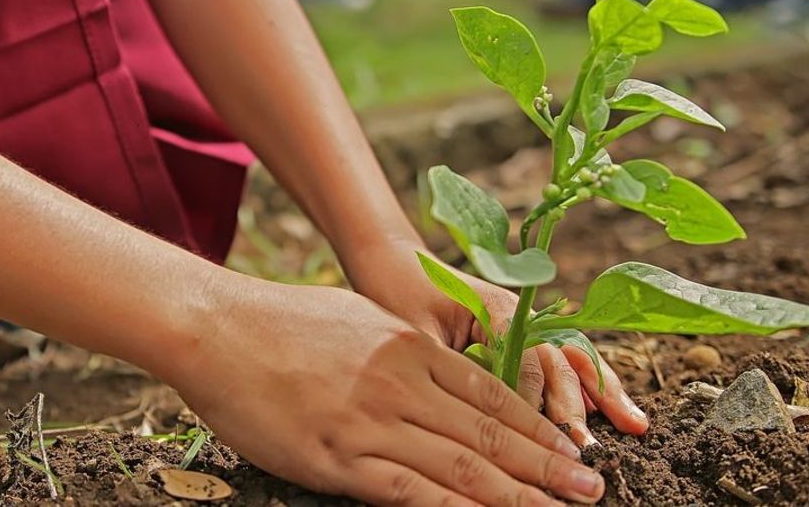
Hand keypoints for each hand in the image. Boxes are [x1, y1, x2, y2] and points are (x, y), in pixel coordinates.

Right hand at [163, 275, 605, 504]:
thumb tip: (433, 375)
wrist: (215, 327)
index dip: (538, 426)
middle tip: (593, 489)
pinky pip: (411, 493)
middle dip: (548, 466)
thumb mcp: (356, 320)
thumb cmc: (278, 322)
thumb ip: (401, 351)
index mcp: (409, 347)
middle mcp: (403, 384)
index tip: (572, 449)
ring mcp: (372, 422)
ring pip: (464, 467)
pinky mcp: (339, 457)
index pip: (492, 395)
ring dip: (519, 494)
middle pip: (491, 433)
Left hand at [340, 237, 649, 446]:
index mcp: (496, 310)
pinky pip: (562, 359)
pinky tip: (615, 409)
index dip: (536, 405)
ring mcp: (526, 322)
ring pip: (571, 360)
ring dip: (601, 394)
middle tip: (588, 449)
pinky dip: (589, 384)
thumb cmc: (397, 294)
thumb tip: (477, 413)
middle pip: (558, 363)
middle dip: (576, 408)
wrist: (392, 261)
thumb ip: (451, 366)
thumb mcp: (416, 333)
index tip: (545, 442)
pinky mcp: (522, 333)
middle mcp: (520, 314)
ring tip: (634, 425)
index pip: (527, 364)